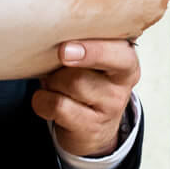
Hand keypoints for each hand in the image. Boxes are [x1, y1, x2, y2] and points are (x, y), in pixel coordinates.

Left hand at [33, 39, 139, 157]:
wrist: (94, 130)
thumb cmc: (88, 85)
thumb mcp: (94, 62)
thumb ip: (82, 46)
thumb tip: (53, 39)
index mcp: (127, 62)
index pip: (120, 54)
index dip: (94, 50)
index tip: (66, 49)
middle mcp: (122, 86)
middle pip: (87, 69)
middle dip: (62, 64)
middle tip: (57, 59)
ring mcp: (109, 109)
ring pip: (72, 84)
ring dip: (52, 81)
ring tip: (53, 83)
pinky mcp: (90, 128)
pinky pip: (57, 106)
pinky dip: (42, 100)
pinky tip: (46, 100)